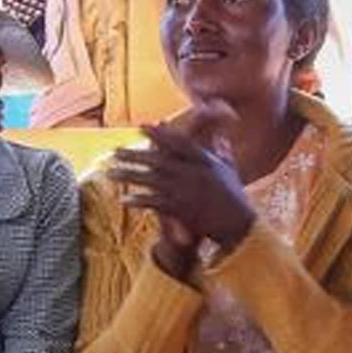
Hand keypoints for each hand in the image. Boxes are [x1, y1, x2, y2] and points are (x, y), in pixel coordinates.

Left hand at [115, 101, 253, 253]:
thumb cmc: (236, 198)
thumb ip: (223, 152)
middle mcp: (194, 172)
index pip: (177, 142)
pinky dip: (139, 200)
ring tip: (110, 172)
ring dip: (129, 175)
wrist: (241, 226)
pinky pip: (155, 202)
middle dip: (134, 154)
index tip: (141, 126)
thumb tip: (222, 137)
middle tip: (114, 151)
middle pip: (158, 160)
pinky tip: (124, 199)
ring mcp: (187, 190)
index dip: (158, 133)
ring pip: (151, 180)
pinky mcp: (182, 209)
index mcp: (205, 161)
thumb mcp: (231, 171)